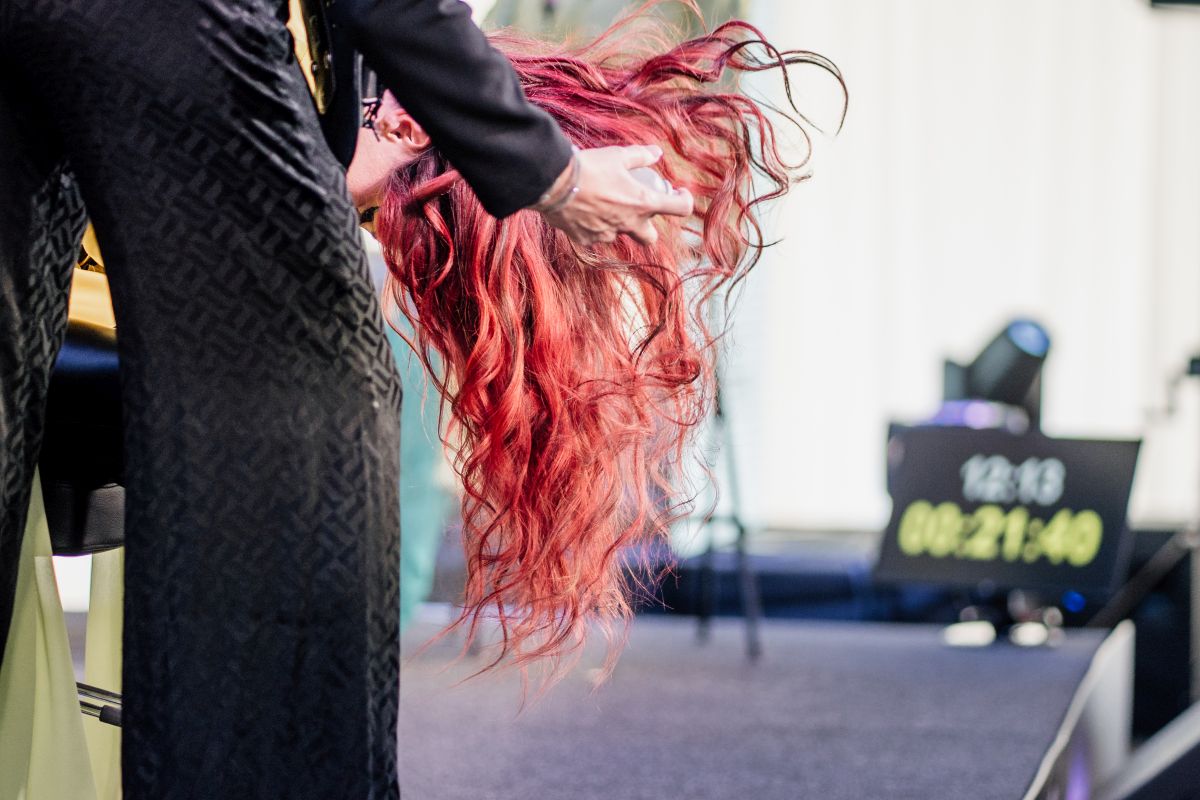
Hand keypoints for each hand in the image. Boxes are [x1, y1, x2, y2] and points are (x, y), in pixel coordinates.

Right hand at [538, 145, 693, 246]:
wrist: (554, 183)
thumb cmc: (590, 167)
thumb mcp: (618, 155)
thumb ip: (641, 156)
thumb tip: (657, 153)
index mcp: (643, 203)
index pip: (680, 208)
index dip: (684, 200)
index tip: (677, 193)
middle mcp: (629, 224)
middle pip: (649, 238)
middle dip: (647, 226)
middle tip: (637, 209)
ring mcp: (607, 235)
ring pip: (618, 235)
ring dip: (616, 223)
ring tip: (601, 204)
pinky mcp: (586, 239)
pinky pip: (594, 236)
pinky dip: (593, 226)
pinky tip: (583, 211)